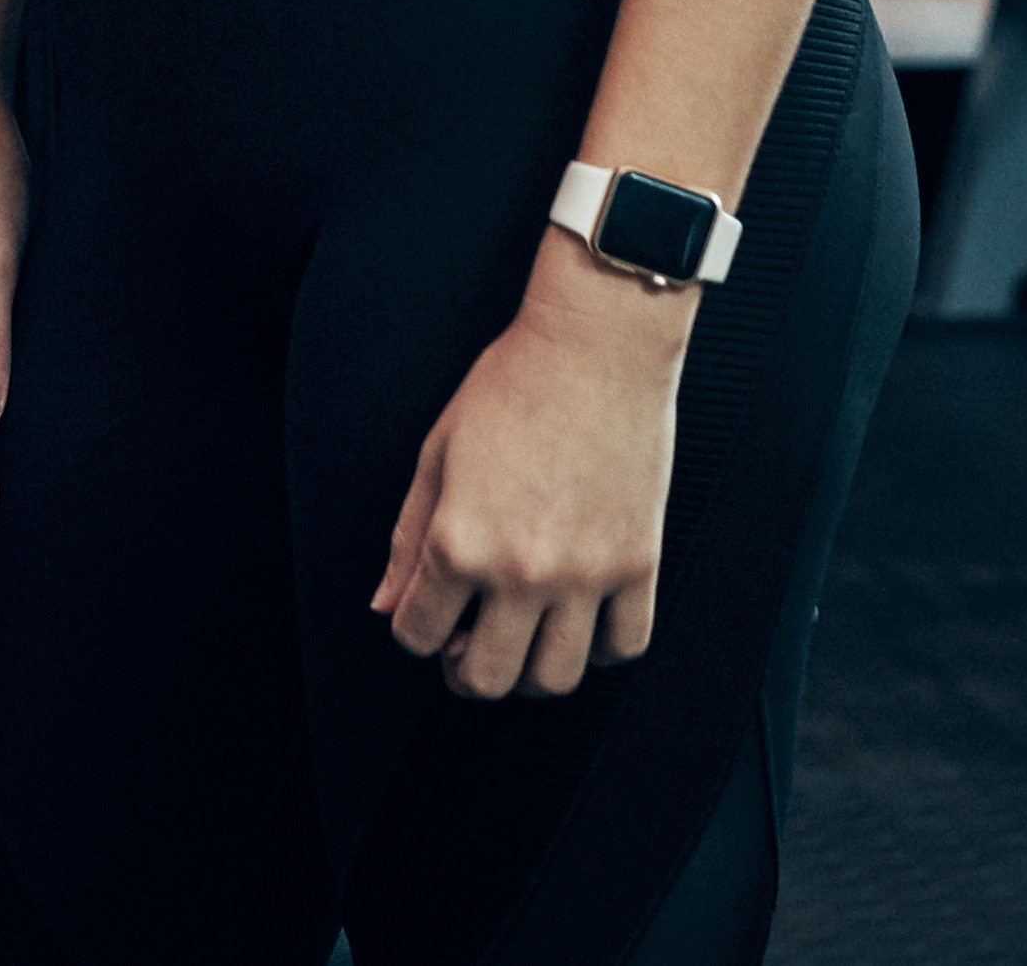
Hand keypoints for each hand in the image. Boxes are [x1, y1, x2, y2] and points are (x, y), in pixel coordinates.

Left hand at [370, 254, 686, 696]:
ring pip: (554, 678)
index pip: (416, 635)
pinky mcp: (639, 565)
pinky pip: (623, 646)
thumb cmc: (513, 386)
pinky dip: (598, 647)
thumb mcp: (436, 454)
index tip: (424, 616)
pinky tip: (579, 619)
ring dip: (528, 670)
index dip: (412, 631)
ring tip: (521, 637)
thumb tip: (387, 604)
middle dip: (462, 670)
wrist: (596, 348)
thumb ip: (407, 539)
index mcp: (460, 542)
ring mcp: (586, 574)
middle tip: (466, 645)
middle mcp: (522, 570)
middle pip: (485, 678)